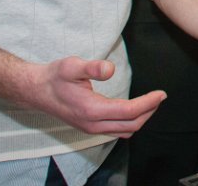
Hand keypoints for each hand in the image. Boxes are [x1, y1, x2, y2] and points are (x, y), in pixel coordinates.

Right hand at [26, 56, 164, 137]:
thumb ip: (92, 67)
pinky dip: (130, 122)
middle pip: (131, 125)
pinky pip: (117, 131)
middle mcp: (93, 124)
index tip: (161, 93)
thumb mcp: (71, 66)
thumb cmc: (55, 77)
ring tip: (151, 102)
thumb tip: (110, 69)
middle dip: (149, 111)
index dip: (148, 103)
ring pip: (125, 131)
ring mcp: (91, 128)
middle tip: (160, 96)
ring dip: (141, 118)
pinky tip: (134, 110)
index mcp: (91, 110)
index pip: (129, 111)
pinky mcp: (89, 127)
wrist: (36, 90)